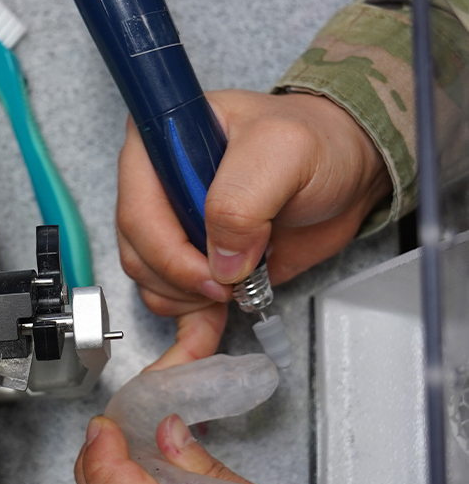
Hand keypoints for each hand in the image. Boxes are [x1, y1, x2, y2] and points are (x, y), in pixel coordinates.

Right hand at [117, 90, 391, 366]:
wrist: (346, 172)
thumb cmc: (315, 142)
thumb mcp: (283, 151)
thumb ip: (241, 201)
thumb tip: (219, 261)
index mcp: (160, 145)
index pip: (138, 212)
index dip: (169, 251)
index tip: (213, 272)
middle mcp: (156, 186)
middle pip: (139, 254)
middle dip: (184, 280)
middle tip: (231, 281)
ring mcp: (173, 227)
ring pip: (152, 283)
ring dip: (190, 301)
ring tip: (236, 289)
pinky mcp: (194, 262)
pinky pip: (173, 303)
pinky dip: (187, 328)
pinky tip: (200, 340)